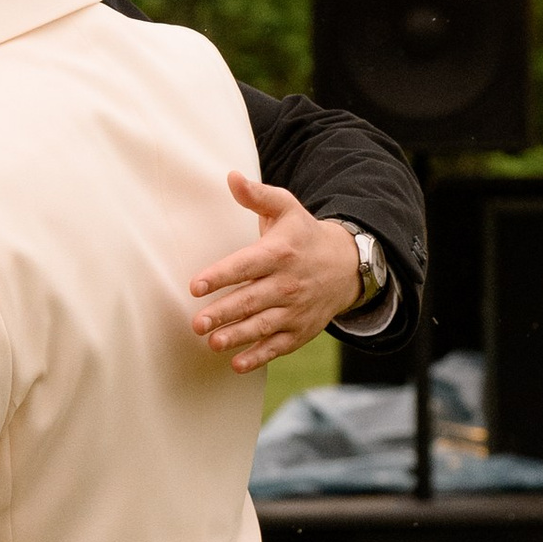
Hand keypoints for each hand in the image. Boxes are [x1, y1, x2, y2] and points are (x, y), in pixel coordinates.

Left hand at [190, 174, 366, 371]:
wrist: (347, 265)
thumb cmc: (303, 235)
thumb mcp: (286, 209)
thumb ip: (257, 196)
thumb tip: (231, 176)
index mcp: (279, 253)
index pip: (246, 265)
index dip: (221, 275)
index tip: (195, 285)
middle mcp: (288, 283)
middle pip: (251, 300)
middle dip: (224, 312)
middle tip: (197, 323)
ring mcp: (295, 310)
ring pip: (262, 325)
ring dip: (237, 336)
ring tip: (212, 343)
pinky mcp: (300, 330)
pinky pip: (278, 346)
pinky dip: (260, 356)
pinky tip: (237, 364)